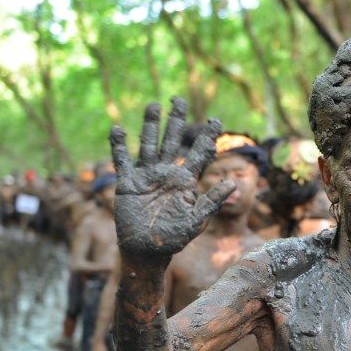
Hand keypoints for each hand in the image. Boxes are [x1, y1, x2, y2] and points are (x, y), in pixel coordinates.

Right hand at [109, 98, 234, 260]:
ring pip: (149, 145)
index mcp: (185, 182)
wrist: (147, 252)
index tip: (215, 119)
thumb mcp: (196, 221)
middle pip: (173, 141)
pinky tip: (118, 129)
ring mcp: (147, 177)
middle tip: (180, 99)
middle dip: (177, 120)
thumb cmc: (174, 239)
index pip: (199, 154)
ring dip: (150, 126)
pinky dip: (119, 146)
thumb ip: (211, 202)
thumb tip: (233, 184)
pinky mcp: (128, 184)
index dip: (207, 137)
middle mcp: (166, 174)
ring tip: (154, 105)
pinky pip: (122, 161)